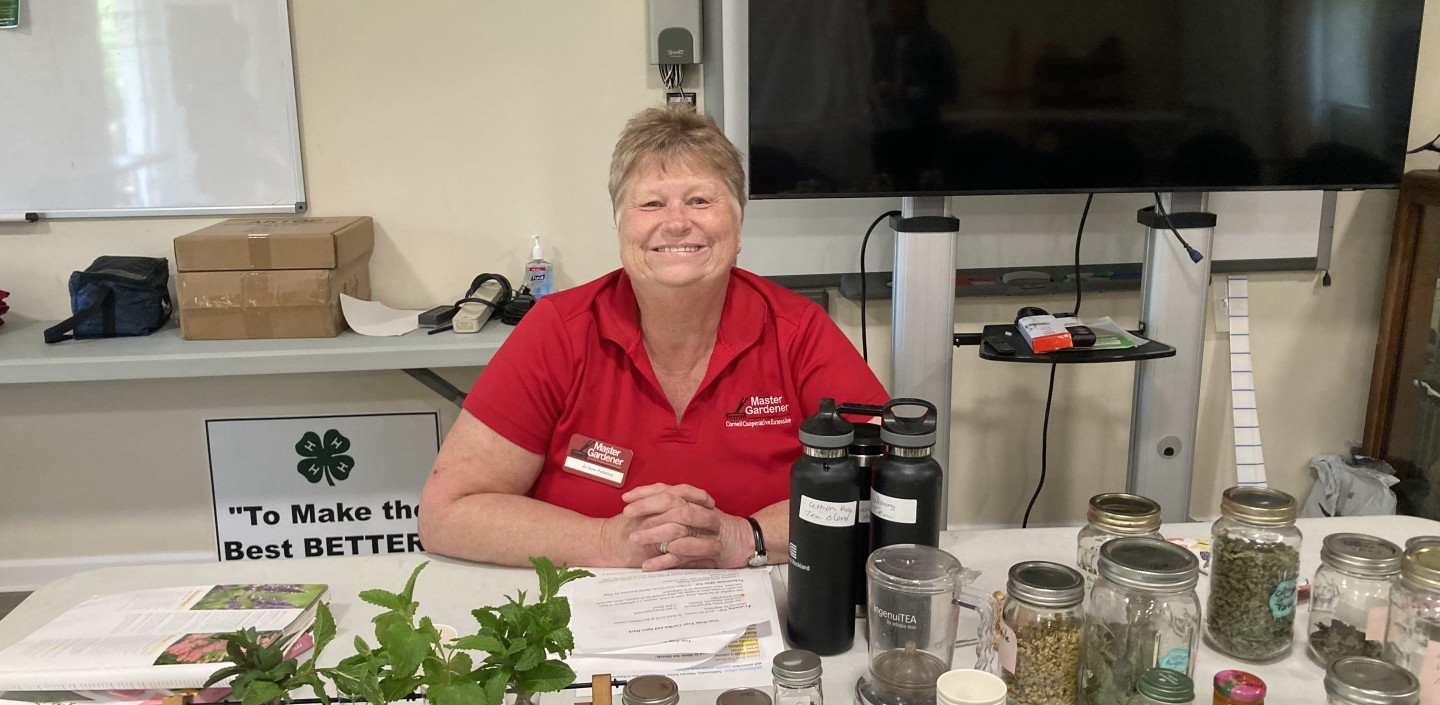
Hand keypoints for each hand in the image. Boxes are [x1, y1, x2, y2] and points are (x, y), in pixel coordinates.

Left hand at [621, 484, 748, 570]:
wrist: (745, 540)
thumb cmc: (714, 527)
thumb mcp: (696, 510)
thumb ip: (675, 506)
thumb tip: (644, 502)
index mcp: (694, 501)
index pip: (668, 490)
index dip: (646, 493)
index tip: (626, 498)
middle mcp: (700, 512)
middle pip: (672, 505)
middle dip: (648, 508)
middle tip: (627, 515)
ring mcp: (704, 533)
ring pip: (678, 529)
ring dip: (654, 534)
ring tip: (634, 539)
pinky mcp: (708, 552)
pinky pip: (683, 557)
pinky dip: (664, 562)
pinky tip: (647, 565)